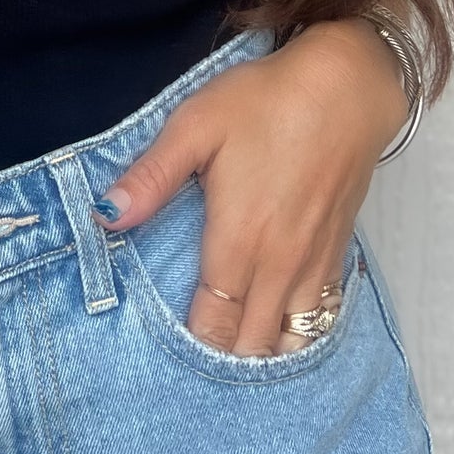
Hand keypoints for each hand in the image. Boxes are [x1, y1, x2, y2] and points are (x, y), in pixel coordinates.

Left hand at [97, 24, 409, 355]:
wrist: (347, 86)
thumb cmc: (266, 102)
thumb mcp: (196, 125)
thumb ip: (151, 176)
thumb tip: (106, 216)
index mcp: (239, 241)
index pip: (212, 323)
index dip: (192, 346)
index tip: (166, 359)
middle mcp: (279, 264)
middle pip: (251, 342)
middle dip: (225, 359)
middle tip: (195, 367)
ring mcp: (313, 262)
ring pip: (292, 338)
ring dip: (264, 353)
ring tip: (236, 360)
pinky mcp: (337, 250)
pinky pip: (320, 315)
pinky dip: (299, 334)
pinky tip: (282, 337)